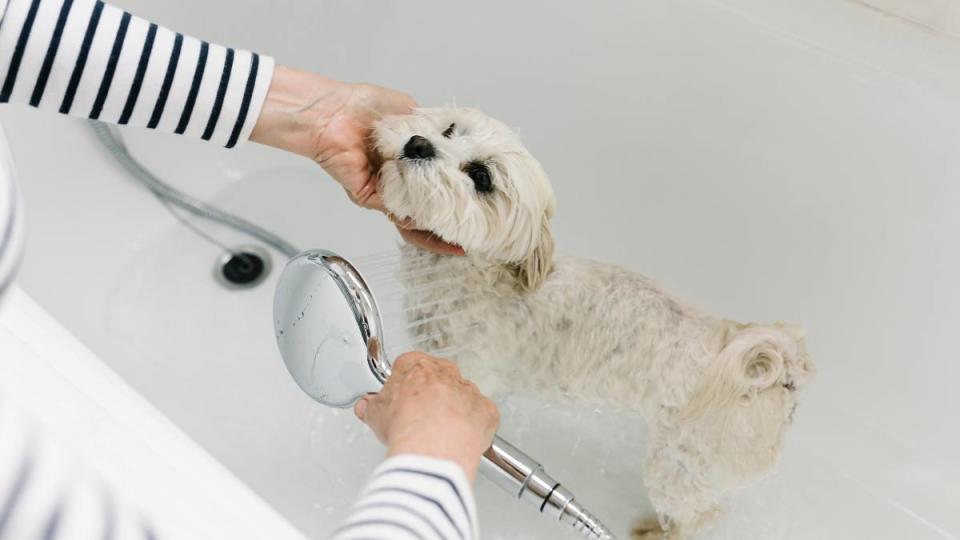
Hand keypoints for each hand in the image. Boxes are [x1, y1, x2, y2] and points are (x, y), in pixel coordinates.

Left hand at [250, 66, 462, 254]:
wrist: (333, 110)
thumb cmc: (363, 106)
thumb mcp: (412, 114)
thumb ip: (434, 132)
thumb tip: (457, 146)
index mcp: (406, 161)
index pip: (434, 184)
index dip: (455, 193)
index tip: (478, 202)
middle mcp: (396, 179)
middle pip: (425, 209)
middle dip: (448, 223)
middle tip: (474, 233)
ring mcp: (383, 191)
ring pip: (413, 219)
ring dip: (436, 232)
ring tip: (460, 240)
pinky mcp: (369, 196)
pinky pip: (397, 214)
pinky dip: (418, 220)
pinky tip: (437, 220)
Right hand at [353, 352, 498, 481]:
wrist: (432, 448)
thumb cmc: (405, 426)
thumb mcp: (375, 415)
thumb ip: (371, 406)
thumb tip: (366, 407)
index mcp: (416, 365)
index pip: (409, 366)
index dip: (404, 386)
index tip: (402, 400)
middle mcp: (445, 372)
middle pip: (438, 379)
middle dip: (430, 396)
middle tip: (420, 418)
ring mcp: (468, 390)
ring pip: (461, 397)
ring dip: (454, 411)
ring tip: (439, 434)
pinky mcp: (486, 410)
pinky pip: (481, 416)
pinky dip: (473, 427)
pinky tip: (459, 439)